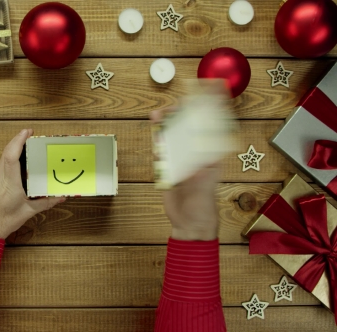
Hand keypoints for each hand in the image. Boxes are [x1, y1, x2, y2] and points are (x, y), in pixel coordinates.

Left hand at [0, 129, 64, 238]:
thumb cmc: (1, 222)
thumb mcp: (27, 212)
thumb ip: (45, 202)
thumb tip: (60, 197)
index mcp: (9, 182)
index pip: (11, 155)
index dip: (19, 140)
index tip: (27, 132)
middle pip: (7, 152)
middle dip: (19, 141)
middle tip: (32, 137)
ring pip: (3, 159)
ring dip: (14, 153)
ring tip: (28, 153)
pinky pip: (0, 168)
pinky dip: (10, 164)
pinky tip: (19, 171)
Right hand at [151, 110, 219, 240]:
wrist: (189, 223)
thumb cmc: (204, 205)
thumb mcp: (207, 184)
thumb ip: (204, 168)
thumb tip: (203, 150)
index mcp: (210, 155)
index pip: (211, 126)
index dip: (210, 107)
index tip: (207, 90)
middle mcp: (196, 154)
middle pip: (188, 127)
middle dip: (180, 113)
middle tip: (171, 105)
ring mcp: (181, 160)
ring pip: (172, 136)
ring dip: (165, 124)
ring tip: (157, 115)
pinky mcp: (167, 168)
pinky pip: (161, 151)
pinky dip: (157, 141)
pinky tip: (155, 133)